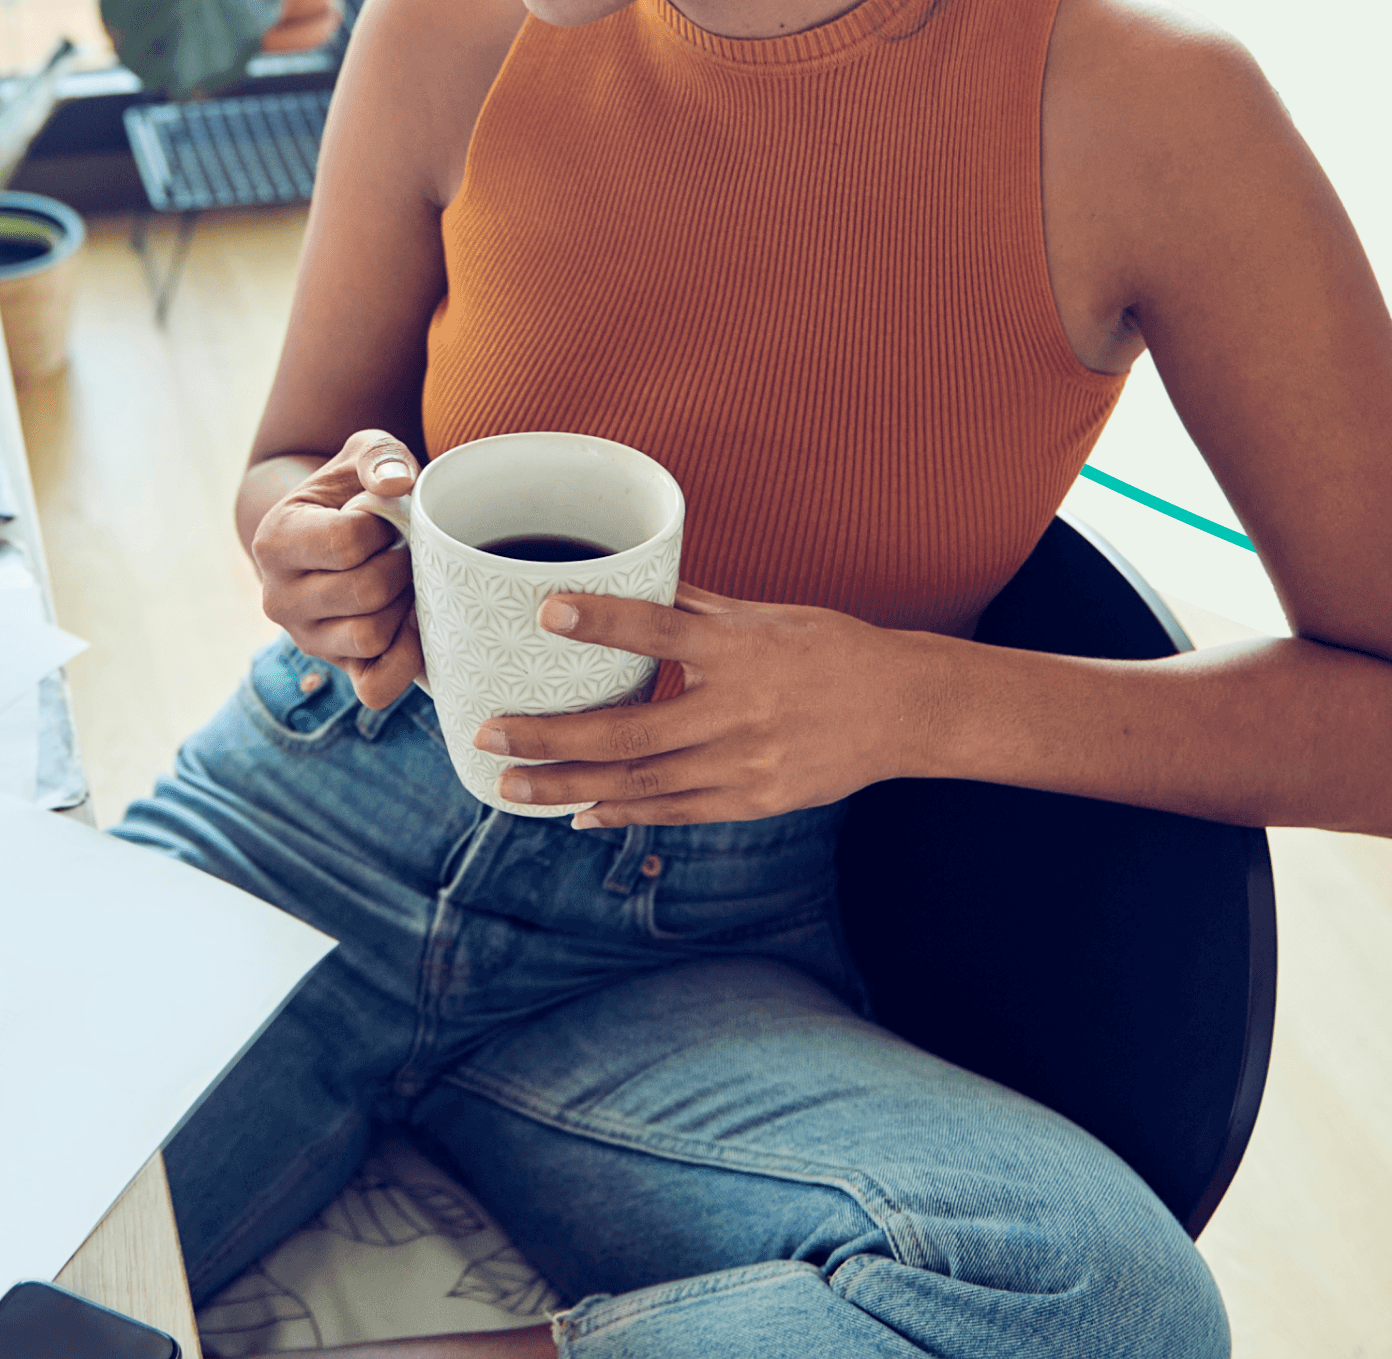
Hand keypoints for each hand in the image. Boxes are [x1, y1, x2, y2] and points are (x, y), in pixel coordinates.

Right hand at [250, 429, 427, 707]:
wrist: (329, 531)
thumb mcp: (361, 455)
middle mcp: (279, 598)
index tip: (387, 518)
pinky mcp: (336, 669)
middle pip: (364, 592)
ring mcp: (307, 639)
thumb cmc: (351, 490)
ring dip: (404, 608)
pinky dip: (404, 661)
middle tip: (406, 551)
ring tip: (406, 581)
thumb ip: (379, 457)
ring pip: (371, 638)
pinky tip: (414, 624)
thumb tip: (398, 485)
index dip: (386, 526)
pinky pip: (375, 686)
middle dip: (402, 567)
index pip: (346, 542)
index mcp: (276, 541)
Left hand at [476, 584, 949, 827]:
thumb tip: (628, 578)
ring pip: (641, 783)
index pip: (662, 632)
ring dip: (569, 787)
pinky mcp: (753, 800)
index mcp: (742, 649)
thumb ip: (694, 607)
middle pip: (631, 731)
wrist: (904, 710)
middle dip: (551, 737)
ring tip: (511, 787)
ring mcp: (746, 764)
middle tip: (488, 735)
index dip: (605, 622)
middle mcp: (740, 710)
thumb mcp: (764, 617)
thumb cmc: (828, 650)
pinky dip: (622, 814)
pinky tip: (577, 814)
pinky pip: (674, 812)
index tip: (547, 611)